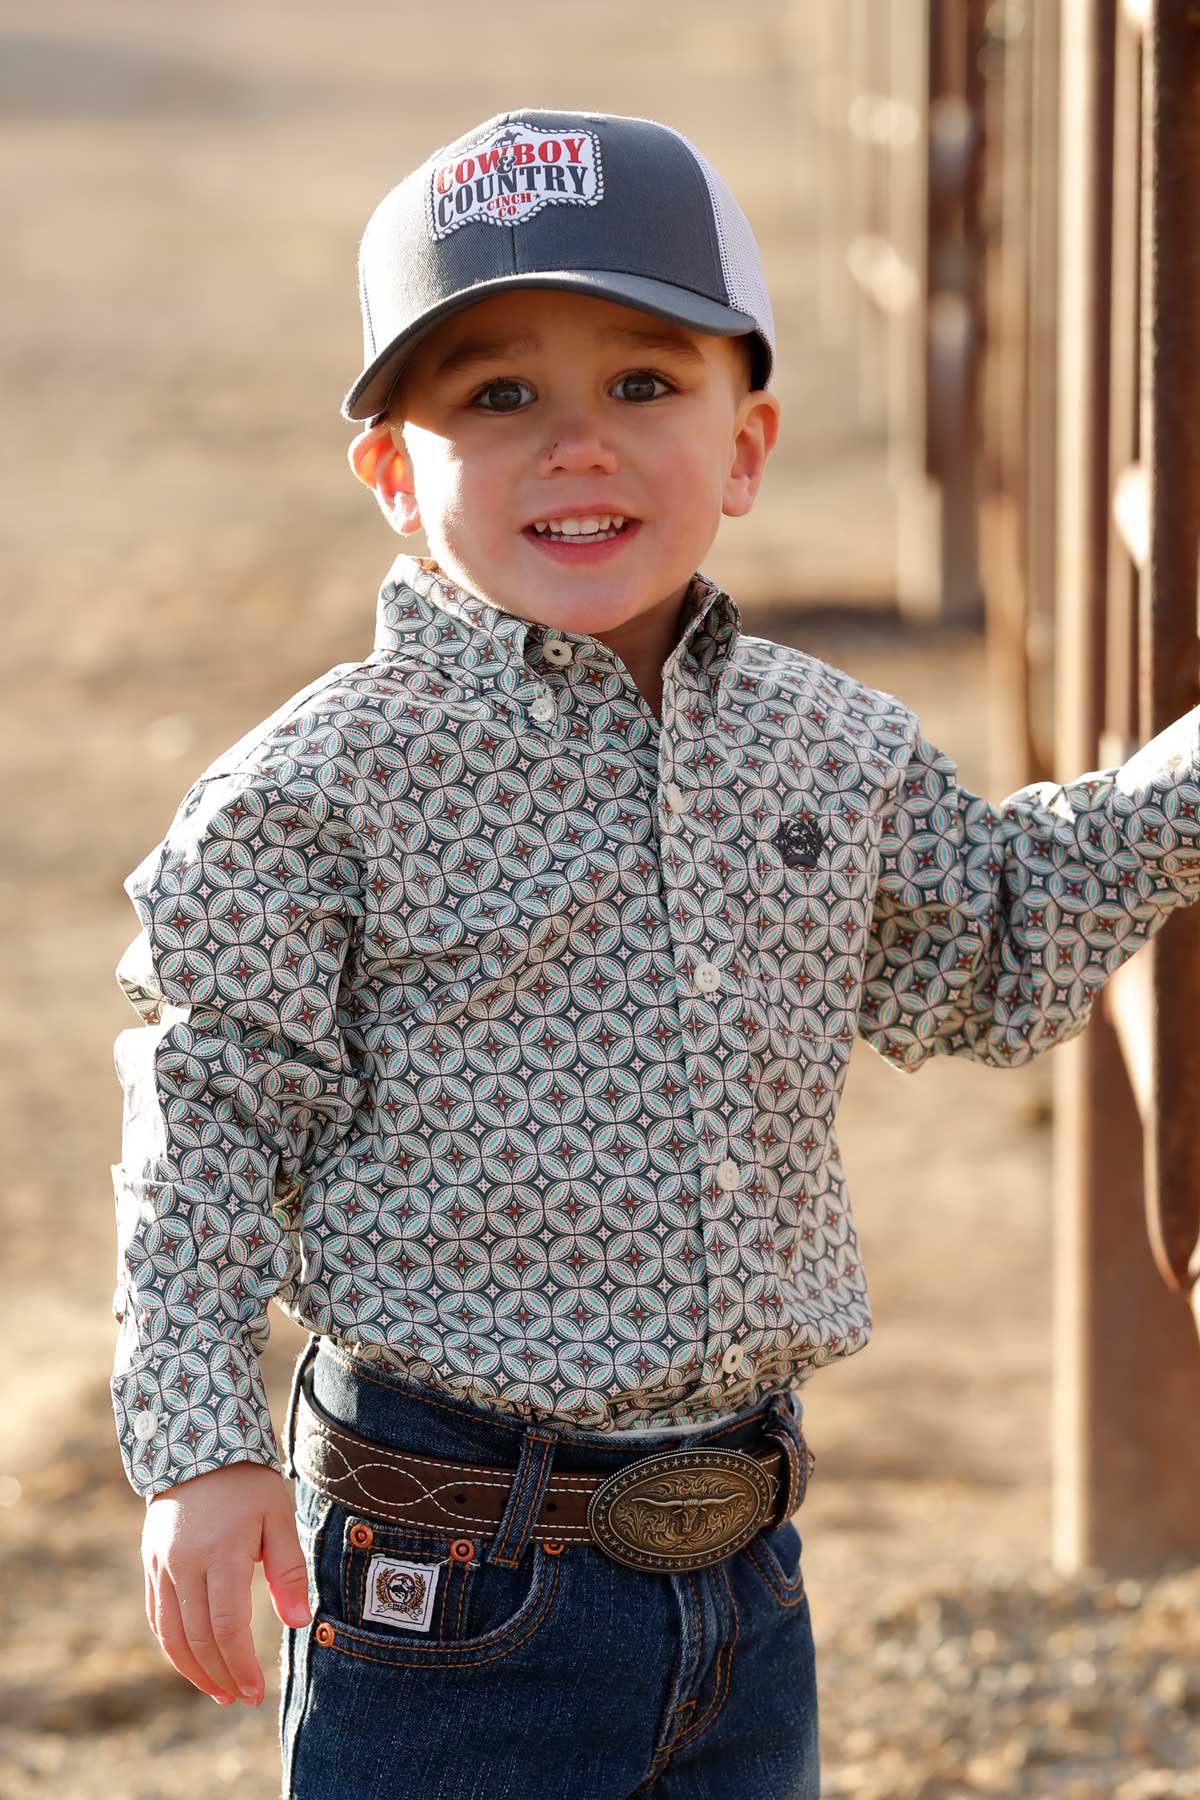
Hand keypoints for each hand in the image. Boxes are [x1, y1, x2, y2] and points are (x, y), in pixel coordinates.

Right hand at [141, 1462, 311, 1705]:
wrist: (195, 1443)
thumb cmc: (248, 1482)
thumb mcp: (278, 1515)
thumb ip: (289, 1570)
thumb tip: (300, 1622)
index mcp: (221, 1553)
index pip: (226, 1627)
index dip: (240, 1665)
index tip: (255, 1691)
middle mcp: (184, 1564)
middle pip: (197, 1638)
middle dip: (221, 1676)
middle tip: (243, 1700)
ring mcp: (161, 1565)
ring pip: (171, 1634)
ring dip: (194, 1670)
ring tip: (219, 1692)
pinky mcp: (150, 1563)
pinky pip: (157, 1616)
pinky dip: (173, 1646)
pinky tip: (193, 1662)